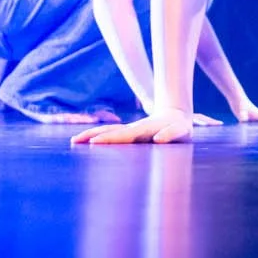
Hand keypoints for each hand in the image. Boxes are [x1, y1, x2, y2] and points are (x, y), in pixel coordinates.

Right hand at [71, 108, 195, 145]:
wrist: (177, 115)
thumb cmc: (181, 127)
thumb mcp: (181, 131)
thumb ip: (171, 133)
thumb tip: (158, 139)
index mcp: (143, 130)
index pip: (123, 135)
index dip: (109, 139)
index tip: (94, 142)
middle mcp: (133, 129)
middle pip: (109, 131)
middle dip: (92, 135)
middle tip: (75, 141)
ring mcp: (129, 130)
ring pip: (107, 131)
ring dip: (92, 134)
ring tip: (75, 141)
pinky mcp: (129, 134)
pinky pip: (111, 134)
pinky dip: (98, 136)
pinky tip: (88, 142)